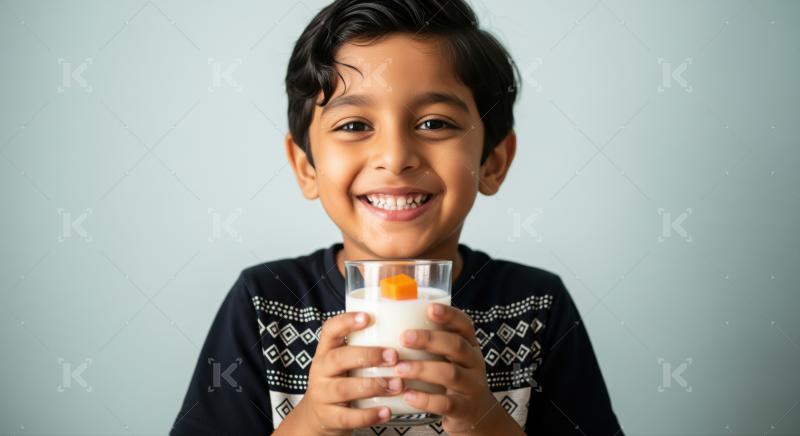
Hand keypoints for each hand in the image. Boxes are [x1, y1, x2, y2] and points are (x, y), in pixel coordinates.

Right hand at [275, 311, 403, 435]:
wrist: (317, 416)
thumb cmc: (341, 380)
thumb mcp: (344, 362)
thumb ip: (364, 348)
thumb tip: (406, 332)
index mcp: (326, 351)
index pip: (330, 330)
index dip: (346, 321)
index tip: (368, 317)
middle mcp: (320, 370)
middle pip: (338, 358)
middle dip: (367, 356)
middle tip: (393, 356)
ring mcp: (322, 394)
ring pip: (344, 388)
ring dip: (373, 385)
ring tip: (397, 385)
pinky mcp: (328, 417)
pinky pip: (348, 417)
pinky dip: (369, 415)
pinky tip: (387, 411)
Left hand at [394, 303, 507, 434]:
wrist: (478, 414)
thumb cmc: (454, 378)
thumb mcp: (451, 357)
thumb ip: (431, 343)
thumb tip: (391, 322)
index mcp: (470, 345)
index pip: (464, 324)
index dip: (449, 315)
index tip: (430, 308)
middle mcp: (474, 363)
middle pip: (456, 346)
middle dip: (430, 339)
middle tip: (404, 337)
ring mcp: (472, 386)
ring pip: (450, 374)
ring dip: (422, 369)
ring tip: (399, 368)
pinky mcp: (464, 409)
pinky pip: (446, 404)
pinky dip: (425, 399)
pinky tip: (407, 395)